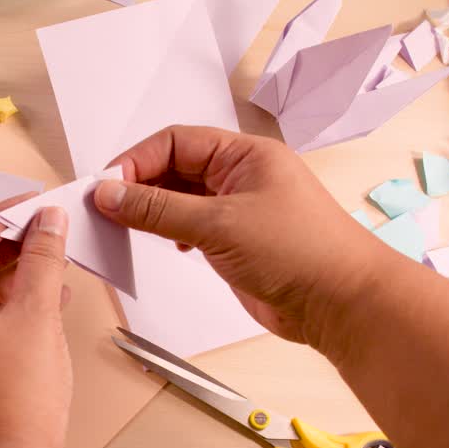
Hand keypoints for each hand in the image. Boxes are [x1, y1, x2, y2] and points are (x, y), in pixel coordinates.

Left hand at [0, 198, 73, 447]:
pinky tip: (49, 301)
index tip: (38, 208)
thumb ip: (43, 259)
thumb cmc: (18, 394)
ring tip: (57, 264)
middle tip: (50, 233)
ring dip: (14, 275)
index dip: (0, 218)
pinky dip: (10, 305)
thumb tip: (48, 218)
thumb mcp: (37, 315)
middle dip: (9, 245)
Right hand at [92, 125, 386, 342]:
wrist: (343, 305)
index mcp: (244, 155)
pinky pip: (190, 226)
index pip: (174, 142)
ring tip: (123, 227)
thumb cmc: (298, 252)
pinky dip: (169, 232)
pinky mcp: (236, 242)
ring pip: (180, 199)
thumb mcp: (217, 224)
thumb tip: (108, 193)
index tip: (105, 188)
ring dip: (151, 211)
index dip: (136, 161)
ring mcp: (239, 209)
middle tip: (104, 209)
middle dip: (138, 186)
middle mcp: (240, 176)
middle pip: (174, 168)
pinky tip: (163, 244)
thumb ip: (157, 208)